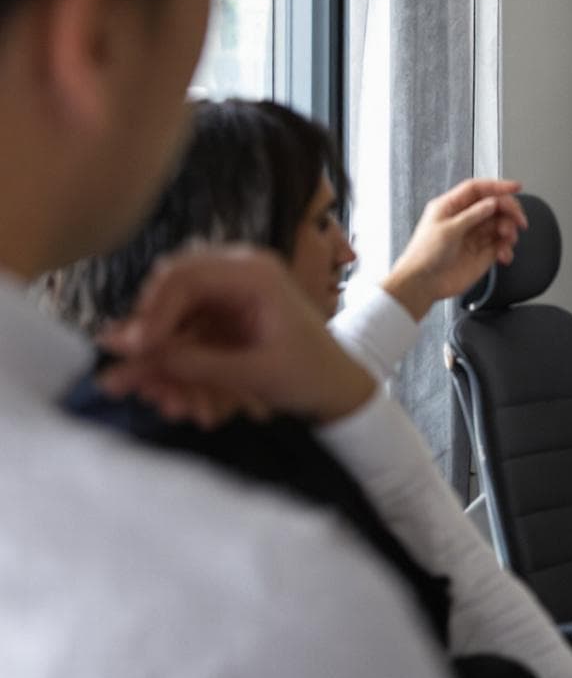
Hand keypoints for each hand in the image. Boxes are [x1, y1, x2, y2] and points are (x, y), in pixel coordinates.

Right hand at [97, 247, 377, 425]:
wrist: (338, 389)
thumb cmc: (310, 374)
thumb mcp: (253, 372)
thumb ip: (193, 361)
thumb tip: (129, 351)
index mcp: (253, 272)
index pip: (182, 277)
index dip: (151, 314)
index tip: (134, 352)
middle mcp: (234, 273)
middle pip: (166, 295)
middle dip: (148, 342)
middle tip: (126, 379)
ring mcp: (224, 296)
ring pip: (169, 324)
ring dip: (161, 365)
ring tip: (166, 406)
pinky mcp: (217, 319)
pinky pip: (181, 340)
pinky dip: (176, 371)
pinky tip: (180, 405)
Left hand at [382, 177, 526, 317]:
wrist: (422, 284)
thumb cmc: (424, 256)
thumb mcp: (448, 229)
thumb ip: (473, 214)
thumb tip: (492, 203)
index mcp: (450, 207)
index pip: (478, 189)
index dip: (497, 186)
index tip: (515, 188)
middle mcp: (464, 219)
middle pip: (493, 205)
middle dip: (509, 210)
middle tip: (518, 219)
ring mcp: (473, 236)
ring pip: (500, 224)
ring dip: (509, 230)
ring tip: (507, 239)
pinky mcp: (481, 253)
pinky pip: (501, 245)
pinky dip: (506, 248)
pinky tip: (503, 255)